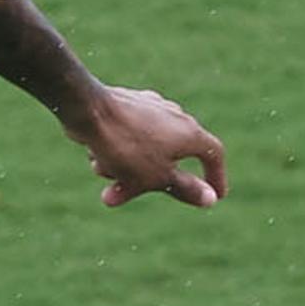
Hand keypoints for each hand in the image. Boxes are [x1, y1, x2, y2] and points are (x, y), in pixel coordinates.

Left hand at [67, 85, 226, 210]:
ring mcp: (151, 109)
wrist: (88, 110)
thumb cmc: (126, 146)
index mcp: (190, 133)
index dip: (216, 176)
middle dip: (141, 183)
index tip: (216, 194)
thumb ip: (184, 189)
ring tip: (100, 170)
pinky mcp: (128, 106)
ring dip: (120, 168)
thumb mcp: (156, 177)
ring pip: (142, 151)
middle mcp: (176, 117)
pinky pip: (126, 138)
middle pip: (169, 160)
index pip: (214, 154)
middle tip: (118, 196)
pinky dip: (113, 151)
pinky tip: (94, 154)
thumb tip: (210, 199)